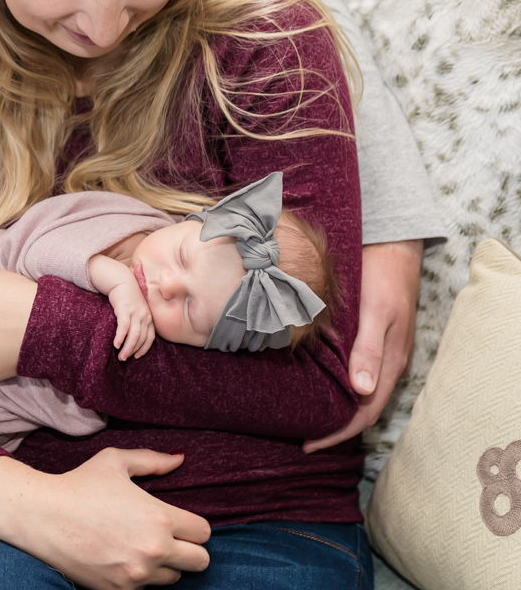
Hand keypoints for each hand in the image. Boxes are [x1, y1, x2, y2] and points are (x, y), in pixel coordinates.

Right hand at [0, 450, 210, 588]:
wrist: (41, 516)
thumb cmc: (78, 484)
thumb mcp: (115, 462)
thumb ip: (152, 461)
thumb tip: (180, 459)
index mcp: (159, 517)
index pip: (204, 532)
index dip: (193, 525)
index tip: (177, 521)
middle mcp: (154, 550)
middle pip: (200, 561)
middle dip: (188, 549)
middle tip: (168, 539)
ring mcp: (136, 574)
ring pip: (174, 579)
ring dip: (165, 566)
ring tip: (141, 548)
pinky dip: (140, 578)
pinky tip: (124, 560)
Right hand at [110, 282, 154, 359]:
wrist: (122, 281)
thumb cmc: (129, 297)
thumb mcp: (138, 309)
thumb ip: (139, 321)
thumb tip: (134, 337)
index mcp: (149, 317)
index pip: (150, 338)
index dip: (144, 349)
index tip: (136, 356)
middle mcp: (145, 316)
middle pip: (141, 339)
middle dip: (133, 351)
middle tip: (124, 359)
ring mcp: (136, 313)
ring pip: (134, 335)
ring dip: (127, 348)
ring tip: (121, 356)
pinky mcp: (125, 310)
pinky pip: (124, 327)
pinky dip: (120, 338)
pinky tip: (115, 345)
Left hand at [303, 239, 422, 452]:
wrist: (392, 246)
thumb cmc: (382, 276)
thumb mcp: (377, 312)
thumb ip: (369, 350)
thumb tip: (361, 391)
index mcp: (390, 363)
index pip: (365, 412)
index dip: (338, 432)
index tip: (307, 445)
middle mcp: (385, 363)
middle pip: (360, 406)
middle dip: (332, 425)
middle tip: (297, 435)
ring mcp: (378, 351)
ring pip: (355, 390)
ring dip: (332, 405)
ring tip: (300, 415)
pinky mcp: (367, 337)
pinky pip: (351, 369)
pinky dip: (333, 382)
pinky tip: (311, 381)